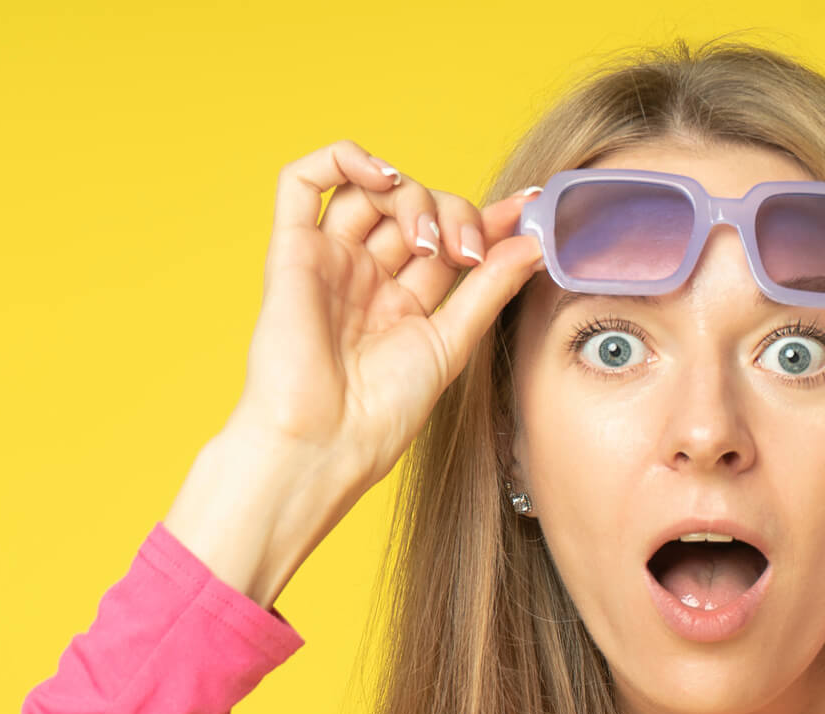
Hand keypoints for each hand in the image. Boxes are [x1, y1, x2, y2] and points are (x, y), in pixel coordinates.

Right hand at [166, 139, 546, 602]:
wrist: (323, 443)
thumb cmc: (379, 415)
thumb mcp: (451, 345)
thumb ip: (488, 289)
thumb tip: (534, 243)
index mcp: (402, 302)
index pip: (448, 238)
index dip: (488, 216)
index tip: (532, 205)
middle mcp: (365, 276)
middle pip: (415, 208)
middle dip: (453, 213)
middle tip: (468, 251)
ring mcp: (329, 261)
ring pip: (370, 190)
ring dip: (412, 195)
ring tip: (431, 240)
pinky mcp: (291, 251)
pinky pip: (302, 181)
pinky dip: (343, 159)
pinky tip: (382, 179)